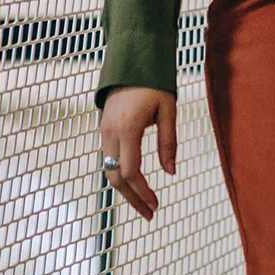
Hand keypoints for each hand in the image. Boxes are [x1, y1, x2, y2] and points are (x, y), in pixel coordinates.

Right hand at [98, 88, 177, 220]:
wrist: (131, 60)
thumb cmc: (153, 83)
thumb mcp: (168, 110)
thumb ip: (168, 142)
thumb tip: (170, 172)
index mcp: (127, 129)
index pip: (131, 172)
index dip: (143, 192)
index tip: (156, 205)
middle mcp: (110, 133)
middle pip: (115, 178)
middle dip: (132, 199)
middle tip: (150, 214)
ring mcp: (103, 131)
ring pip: (108, 171)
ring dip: (125, 190)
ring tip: (143, 204)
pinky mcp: (103, 129)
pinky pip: (108, 159)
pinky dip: (119, 175)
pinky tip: (133, 184)